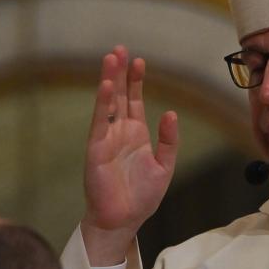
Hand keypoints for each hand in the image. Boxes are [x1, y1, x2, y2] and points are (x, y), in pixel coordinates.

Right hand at [81, 46, 178, 264]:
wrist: (124, 219)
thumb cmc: (142, 196)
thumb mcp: (164, 166)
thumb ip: (169, 140)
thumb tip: (171, 113)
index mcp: (136, 135)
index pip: (135, 101)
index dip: (136, 81)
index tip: (138, 60)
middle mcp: (120, 132)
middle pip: (120, 95)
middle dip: (120, 72)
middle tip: (120, 48)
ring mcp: (106, 138)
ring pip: (108, 103)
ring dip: (110, 81)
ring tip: (111, 58)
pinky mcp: (96, 149)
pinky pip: (100, 122)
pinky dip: (103, 104)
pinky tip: (107, 86)